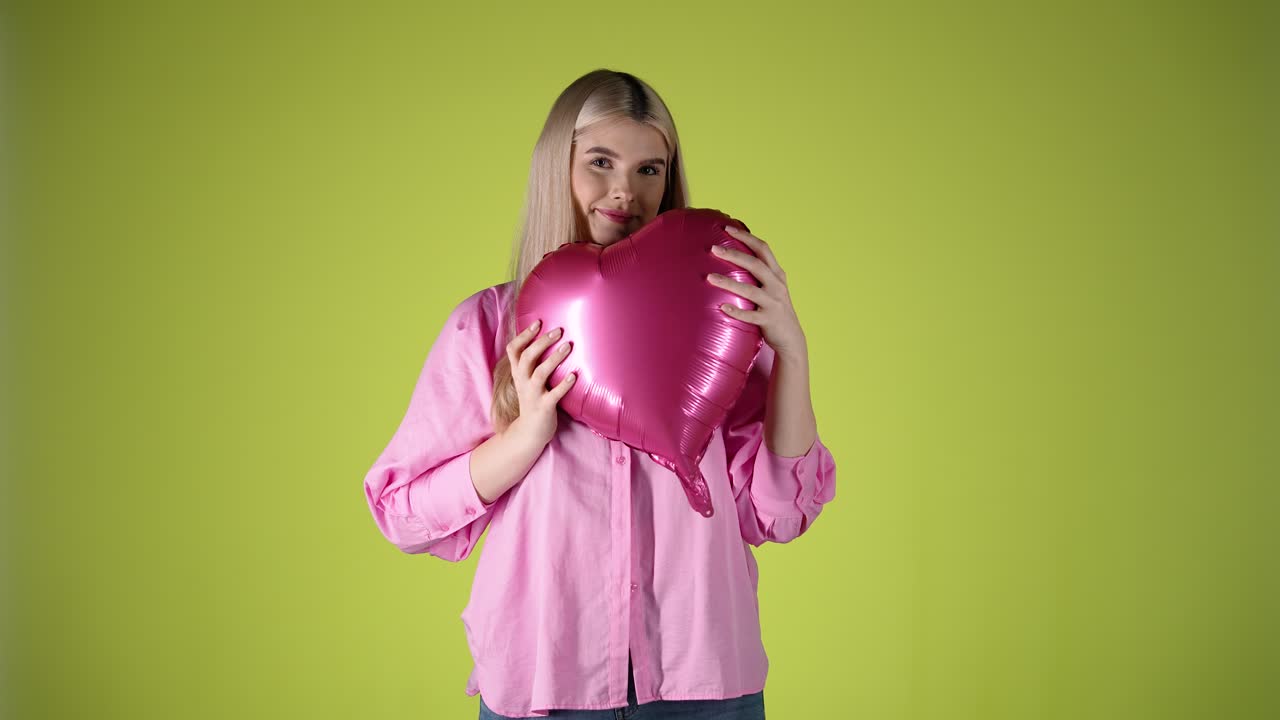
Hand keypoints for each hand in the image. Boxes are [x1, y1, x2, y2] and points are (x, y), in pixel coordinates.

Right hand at [505, 320, 575, 447]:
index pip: (513, 350)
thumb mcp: (527, 381)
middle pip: (527, 357)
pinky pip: (554, 395)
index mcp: (518, 374)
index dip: (523, 335)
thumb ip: (532, 364)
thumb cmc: (533, 401)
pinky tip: (574, 376)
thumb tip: (548, 340)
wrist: (529, 432)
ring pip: (539, 373)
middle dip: (541, 342)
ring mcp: (532, 395)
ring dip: (553, 359)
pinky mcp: (544, 408)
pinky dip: (564, 385)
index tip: (537, 322)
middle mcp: (523, 382)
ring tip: (567, 346)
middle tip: (558, 330)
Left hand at [706, 225, 808, 359]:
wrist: (791, 338)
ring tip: (709, 278)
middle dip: (734, 255)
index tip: (727, 228)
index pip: (763, 248)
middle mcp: (777, 285)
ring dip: (728, 283)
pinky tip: (722, 308)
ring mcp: (773, 303)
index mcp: (777, 274)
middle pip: (755, 264)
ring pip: (750, 290)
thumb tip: (735, 258)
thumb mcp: (773, 287)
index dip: (746, 237)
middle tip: (714, 249)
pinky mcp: (769, 320)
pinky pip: (750, 316)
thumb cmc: (776, 310)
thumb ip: (760, 274)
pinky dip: (736, 311)